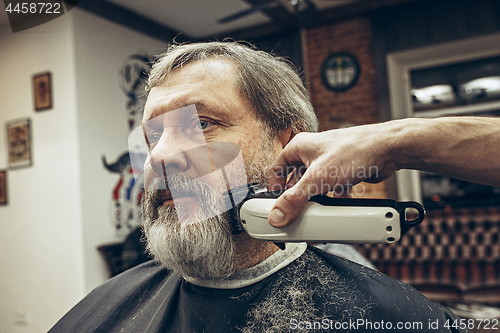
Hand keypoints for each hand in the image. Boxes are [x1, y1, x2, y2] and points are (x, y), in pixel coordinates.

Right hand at [267, 123, 397, 226]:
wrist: (388, 149)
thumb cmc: (355, 149)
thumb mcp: (319, 178)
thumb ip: (296, 199)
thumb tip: (277, 215)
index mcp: (299, 147)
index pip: (276, 169)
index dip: (274, 188)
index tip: (274, 205)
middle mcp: (312, 152)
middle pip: (295, 179)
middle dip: (296, 198)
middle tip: (293, 213)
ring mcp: (328, 161)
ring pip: (314, 185)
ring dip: (314, 199)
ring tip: (313, 212)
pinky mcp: (342, 170)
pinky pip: (330, 187)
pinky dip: (331, 199)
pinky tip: (334, 207)